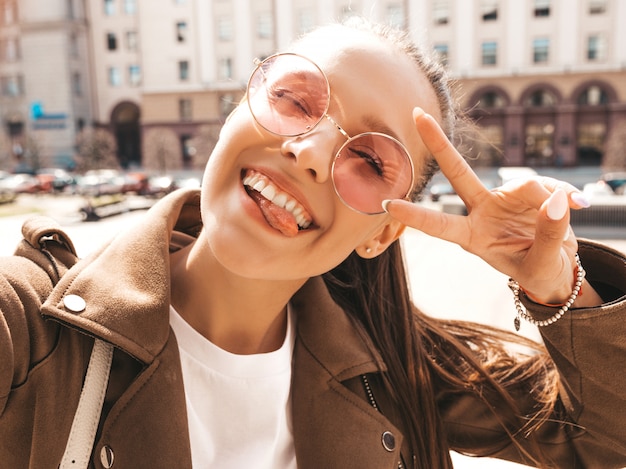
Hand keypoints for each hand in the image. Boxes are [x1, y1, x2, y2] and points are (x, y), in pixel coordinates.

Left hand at [385, 108, 598, 305]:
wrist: (556, 267)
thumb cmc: (538, 271)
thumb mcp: (540, 265)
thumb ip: (548, 235)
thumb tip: (557, 201)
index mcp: (472, 238)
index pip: (440, 225)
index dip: (415, 216)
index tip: (387, 204)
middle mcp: (481, 212)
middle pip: (457, 172)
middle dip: (438, 143)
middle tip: (417, 113)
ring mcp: (502, 199)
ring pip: (524, 184)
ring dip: (550, 196)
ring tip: (575, 212)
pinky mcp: (527, 191)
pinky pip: (547, 186)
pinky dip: (565, 194)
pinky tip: (581, 204)